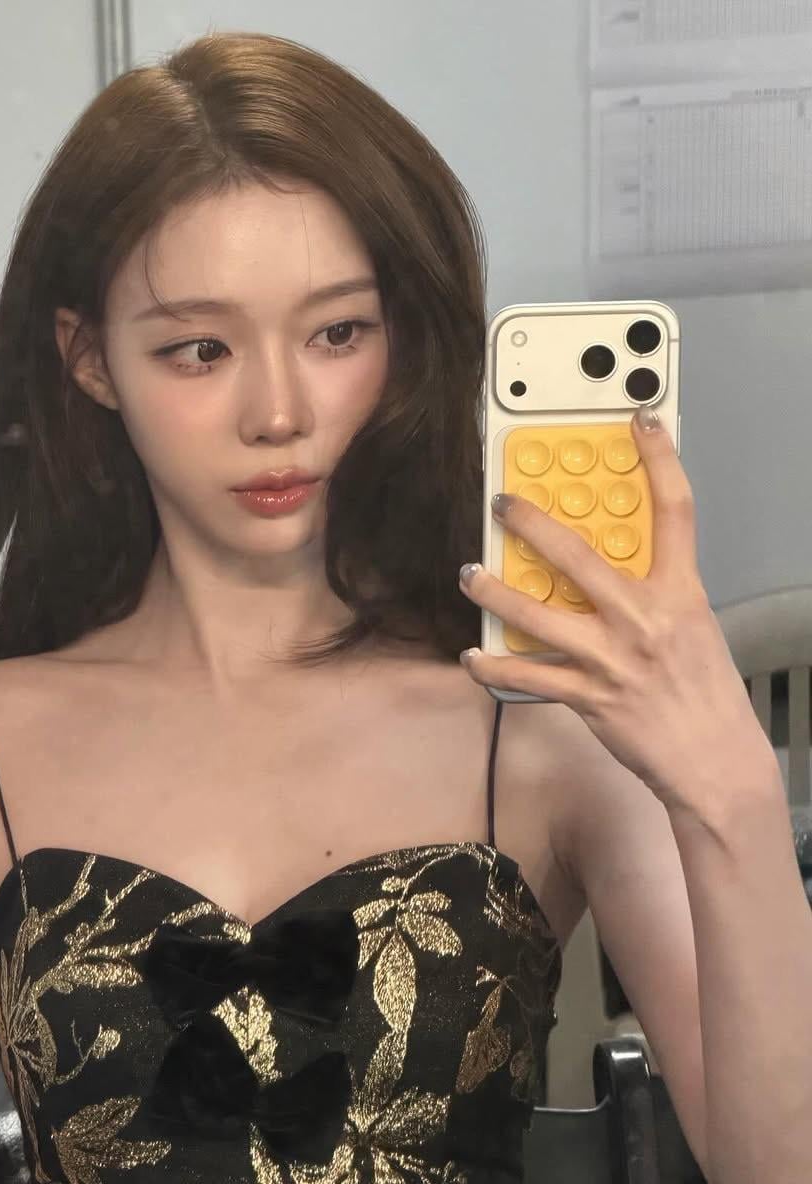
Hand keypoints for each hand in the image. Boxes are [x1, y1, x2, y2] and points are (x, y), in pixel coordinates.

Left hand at [457, 407, 767, 814]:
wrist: (715, 762)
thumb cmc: (704, 694)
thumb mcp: (693, 627)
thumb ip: (655, 592)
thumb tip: (611, 565)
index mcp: (680, 593)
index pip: (675, 512)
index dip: (659, 459)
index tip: (639, 422)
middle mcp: (644, 618)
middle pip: (579, 555)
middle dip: (532, 523)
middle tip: (502, 502)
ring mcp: (612, 658)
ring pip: (537, 614)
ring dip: (494, 592)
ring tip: (468, 574)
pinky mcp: (589, 695)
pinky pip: (528, 675)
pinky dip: (493, 667)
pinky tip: (471, 658)